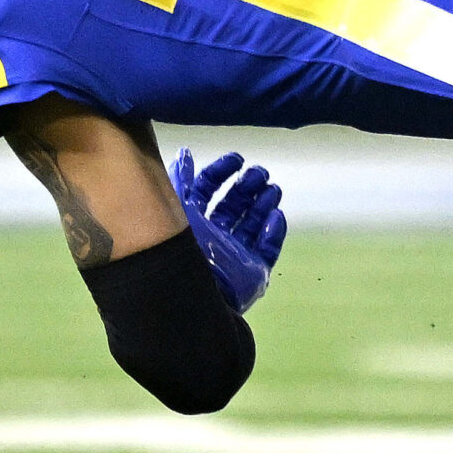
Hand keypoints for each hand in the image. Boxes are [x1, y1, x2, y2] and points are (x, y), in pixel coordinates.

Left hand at [169, 149, 286, 313]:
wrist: (193, 298)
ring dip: (264, 204)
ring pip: (252, 225)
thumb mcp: (176, 209)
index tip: (237, 159)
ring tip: (273, 188)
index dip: (220, 173)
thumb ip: (181, 181)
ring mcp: (233, 258)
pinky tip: (276, 216)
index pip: (207, 192)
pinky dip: (273, 233)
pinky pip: (267, 250)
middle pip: (233, 207)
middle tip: (260, 173)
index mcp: (190, 224)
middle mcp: (212, 239)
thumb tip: (184, 154)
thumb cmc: (180, 250)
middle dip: (247, 186)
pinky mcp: (252, 274)